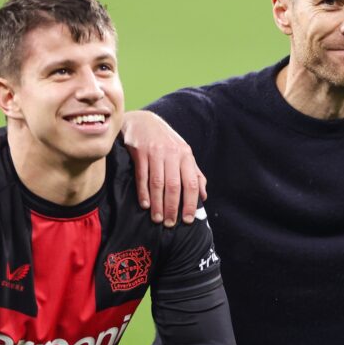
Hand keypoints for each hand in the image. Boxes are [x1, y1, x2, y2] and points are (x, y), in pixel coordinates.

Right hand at [122, 110, 206, 225]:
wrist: (143, 121)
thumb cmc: (166, 142)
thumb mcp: (183, 154)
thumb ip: (194, 174)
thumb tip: (204, 196)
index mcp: (186, 155)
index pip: (191, 183)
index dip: (190, 203)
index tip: (187, 220)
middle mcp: (172, 154)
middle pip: (174, 185)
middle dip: (172, 207)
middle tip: (170, 223)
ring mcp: (155, 152)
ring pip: (158, 183)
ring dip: (158, 203)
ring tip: (157, 219)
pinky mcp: (139, 152)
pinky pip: (142, 176)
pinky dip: (144, 192)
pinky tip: (145, 205)